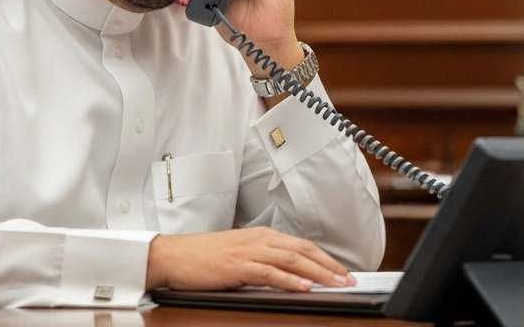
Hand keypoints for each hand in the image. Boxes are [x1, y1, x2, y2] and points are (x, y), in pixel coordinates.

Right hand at [146, 227, 356, 291]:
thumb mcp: (240, 254)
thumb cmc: (204, 258)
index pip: (303, 246)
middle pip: (304, 251)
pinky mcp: (237, 266)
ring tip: (336, 283)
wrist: (173, 255)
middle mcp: (260, 240)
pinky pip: (269, 272)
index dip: (326, 259)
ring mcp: (249, 252)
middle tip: (350, 279)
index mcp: (263, 236)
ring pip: (292, 260)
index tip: (344, 272)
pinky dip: (289, 280)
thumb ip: (264, 261)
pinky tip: (303, 286)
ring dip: (318, 273)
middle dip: (330, 266)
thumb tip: (289, 276)